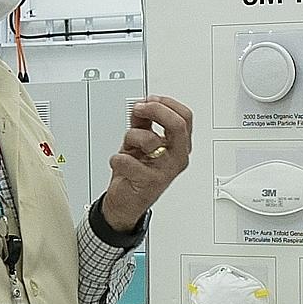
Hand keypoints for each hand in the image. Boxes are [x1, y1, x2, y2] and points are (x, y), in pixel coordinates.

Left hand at [100, 96, 193, 231]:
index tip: (150, 100)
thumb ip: (144, 122)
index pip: (185, 117)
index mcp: (180, 146)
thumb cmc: (137, 172)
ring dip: (130, 137)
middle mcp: (177, 158)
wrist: (127, 202)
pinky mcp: (148, 182)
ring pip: (149, 139)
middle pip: (177, 124)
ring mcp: (165, 170)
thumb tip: (143, 105)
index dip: (166, 103)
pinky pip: (127, 160)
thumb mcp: (141, 141)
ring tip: (128, 148)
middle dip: (155, 110)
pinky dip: (117, 159)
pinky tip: (120, 164)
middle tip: (139, 109)